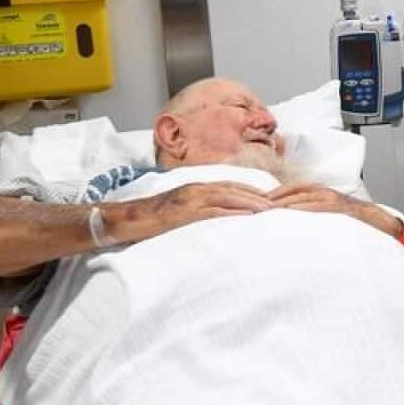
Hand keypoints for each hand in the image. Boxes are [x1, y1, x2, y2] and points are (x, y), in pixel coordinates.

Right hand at [111, 182, 273, 242]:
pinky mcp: (184, 212)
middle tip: (278, 204)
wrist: (125, 218)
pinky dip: (232, 212)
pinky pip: (213, 211)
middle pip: (234, 189)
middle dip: (257, 195)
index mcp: (196, 188)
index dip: (251, 190)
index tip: (270, 197)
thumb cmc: (151, 218)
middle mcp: (196, 189)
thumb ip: (198, 209)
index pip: (230, 186)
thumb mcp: (179, 210)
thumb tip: (216, 217)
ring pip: (227, 197)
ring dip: (250, 202)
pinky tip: (247, 216)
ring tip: (269, 209)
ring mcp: (190, 199)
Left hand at [266, 184, 399, 236]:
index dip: (274, 194)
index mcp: (321, 194)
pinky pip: (318, 206)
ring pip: (302, 196)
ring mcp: (333, 199)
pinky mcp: (341, 208)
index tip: (257, 201)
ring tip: (265, 209)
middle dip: (273, 196)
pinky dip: (302, 207)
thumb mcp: (331, 216)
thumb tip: (294, 224)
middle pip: (293, 190)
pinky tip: (289, 212)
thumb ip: (315, 216)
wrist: (384, 224)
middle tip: (255, 205)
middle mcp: (325, 193)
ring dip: (283, 201)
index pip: (291, 190)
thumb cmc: (357, 223)